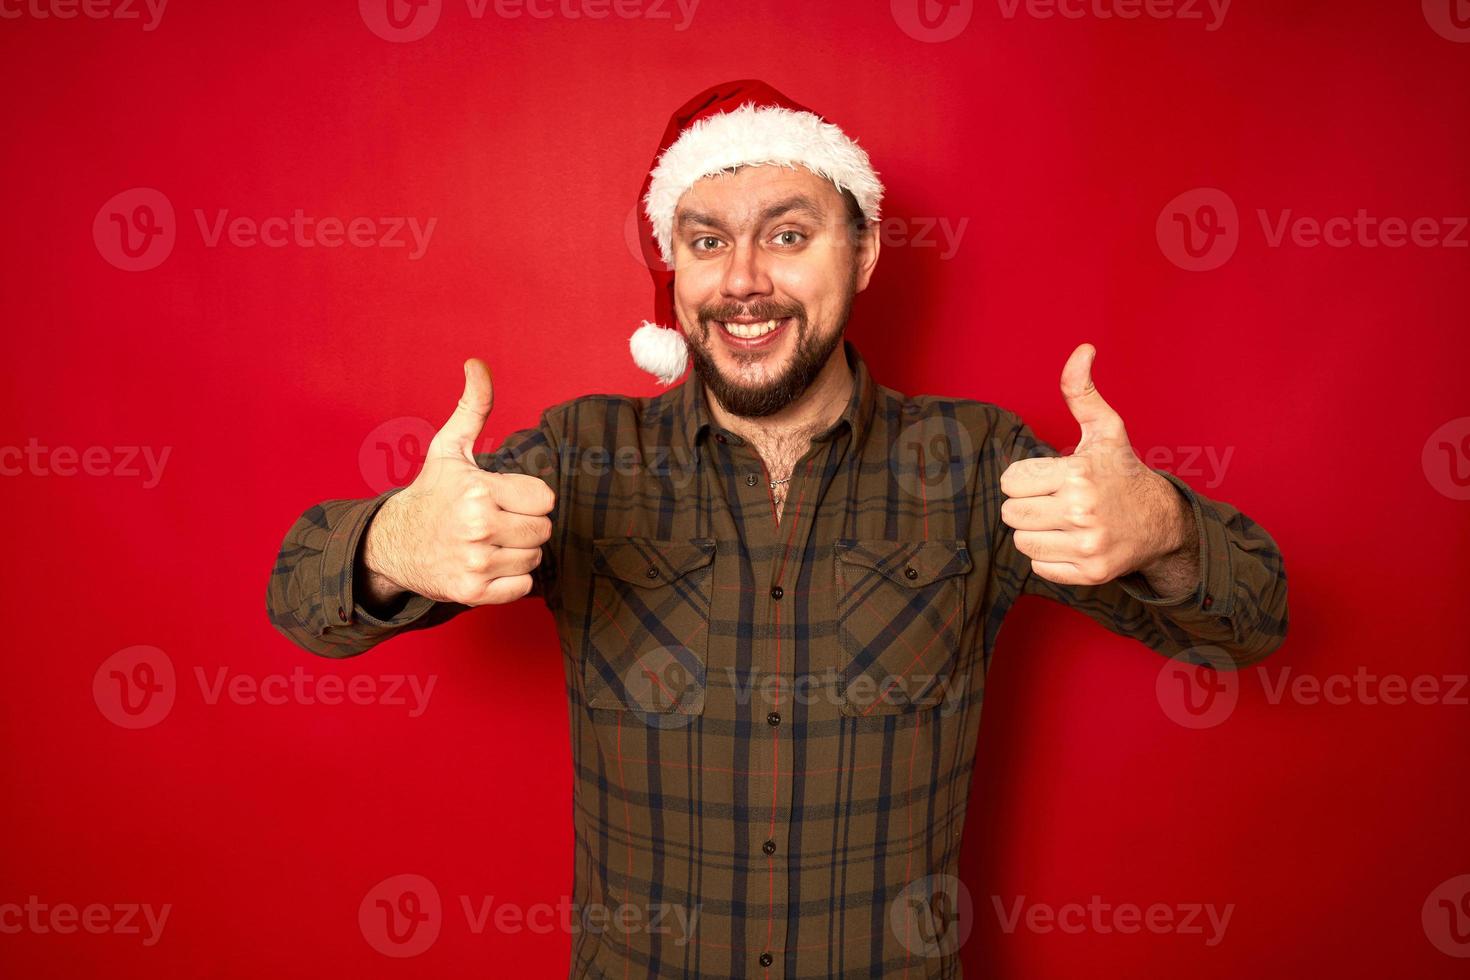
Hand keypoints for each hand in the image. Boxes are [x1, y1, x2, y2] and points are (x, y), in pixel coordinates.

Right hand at [361, 359, 555, 605]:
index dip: (527, 498)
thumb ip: (473, 406)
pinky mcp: (473, 592)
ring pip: (534, 558)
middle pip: (542, 530)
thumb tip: (477, 363)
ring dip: (517, 552)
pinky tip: (486, 565)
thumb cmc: (430, 494)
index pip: (544, 499)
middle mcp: (478, 527)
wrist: (391, 543)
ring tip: (488, 542)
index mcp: (479, 490)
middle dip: (524, 525)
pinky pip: (523, 587)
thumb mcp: (449, 448)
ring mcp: (476, 562)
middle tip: (494, 522)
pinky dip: (511, 581)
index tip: (503, 498)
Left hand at [1000, 344, 1193, 587]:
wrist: (1162, 521)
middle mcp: (1082, 511)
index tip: (1049, 478)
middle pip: (1010, 514)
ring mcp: (1087, 545)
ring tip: (1062, 521)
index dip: (1026, 479)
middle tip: (1053, 500)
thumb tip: (1083, 349)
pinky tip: (1072, 541)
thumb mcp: (1105, 429)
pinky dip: (1050, 557)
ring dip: (1036, 532)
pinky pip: (1039, 567)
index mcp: (1078, 473)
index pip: (1010, 482)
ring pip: (1021, 542)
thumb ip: (1082, 391)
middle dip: (1027, 505)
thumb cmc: (1123, 471)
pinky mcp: (1089, 574)